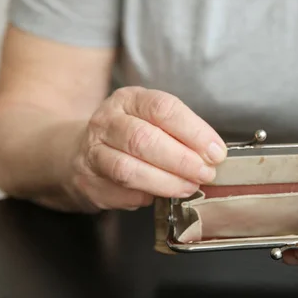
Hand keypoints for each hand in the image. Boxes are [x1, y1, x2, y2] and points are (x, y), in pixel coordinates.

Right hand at [66, 86, 226, 211]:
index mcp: (129, 99)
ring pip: (128, 169)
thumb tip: (213, 156)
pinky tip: (159, 197)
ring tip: (188, 188)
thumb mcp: (154, 121)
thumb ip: (182, 134)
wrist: (81, 153)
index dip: (194, 132)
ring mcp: (92, 152)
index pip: (163, 108)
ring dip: (165, 182)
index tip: (216, 152)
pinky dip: (145, 198)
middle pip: (144, 139)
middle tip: (205, 174)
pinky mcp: (88, 181)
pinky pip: (120, 193)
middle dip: (181, 160)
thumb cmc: (131, 136)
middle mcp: (106, 121)